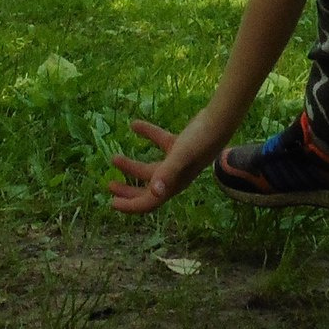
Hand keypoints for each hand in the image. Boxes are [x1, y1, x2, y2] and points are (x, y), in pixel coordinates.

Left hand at [107, 113, 222, 214]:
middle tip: (109, 186)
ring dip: (132, 165)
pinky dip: (146, 135)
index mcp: (173, 185)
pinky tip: (134, 125)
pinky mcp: (179, 145)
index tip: (112, 204)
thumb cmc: (200, 141)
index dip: (130, 206)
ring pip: (150, 168)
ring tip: (114, 158)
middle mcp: (174, 177)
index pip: (149, 202)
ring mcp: (177, 162)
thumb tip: (154, 192)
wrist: (219, 122)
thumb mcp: (181, 156)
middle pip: (147, 190)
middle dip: (128, 191)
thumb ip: (167, 173)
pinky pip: (158, 143)